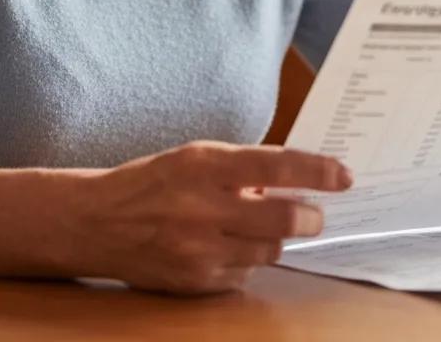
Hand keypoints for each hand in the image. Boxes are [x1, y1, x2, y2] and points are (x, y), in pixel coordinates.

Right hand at [80, 140, 352, 294]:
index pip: (275, 165)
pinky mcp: (195, 282)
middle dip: (310, 217)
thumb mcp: (193, 158)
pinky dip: (247, 262)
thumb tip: (290, 183)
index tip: (344, 175)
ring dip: (276, 239)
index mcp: (204, 164)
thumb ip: (240, 169)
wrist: (96, 222)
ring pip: (268, 251)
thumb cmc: (151, 182)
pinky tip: (229, 248)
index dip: (316, 171)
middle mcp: (203, 206)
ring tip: (260, 227)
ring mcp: (199, 249)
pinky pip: (244, 277)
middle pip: (283, 218)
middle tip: (315, 214)